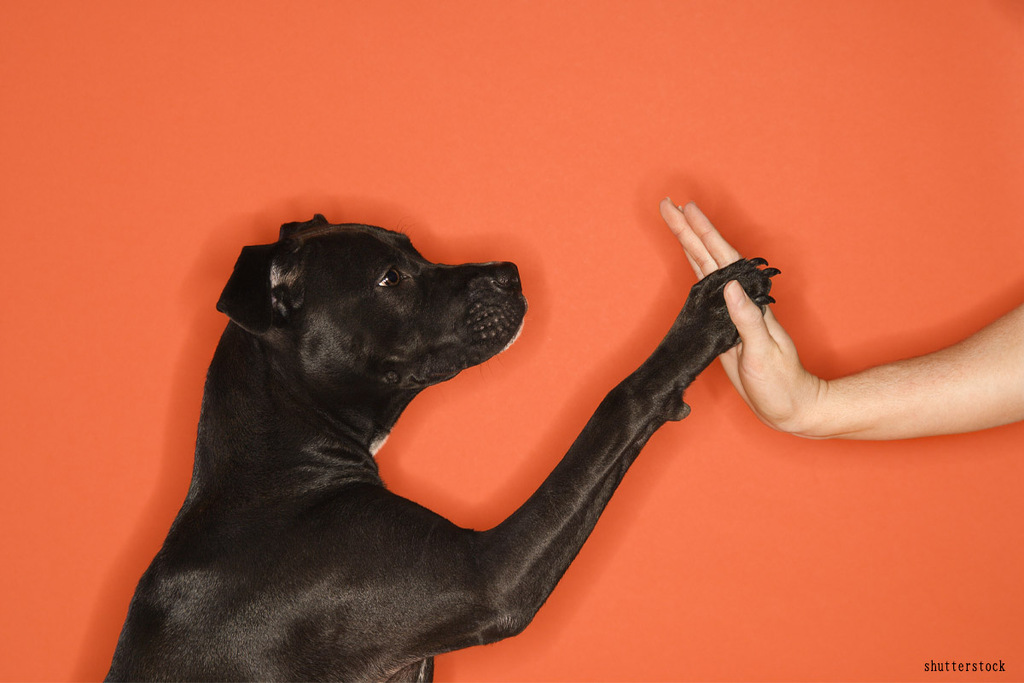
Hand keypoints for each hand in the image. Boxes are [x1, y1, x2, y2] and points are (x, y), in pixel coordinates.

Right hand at [659, 199, 824, 434]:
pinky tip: (688, 258)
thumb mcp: (764, 353)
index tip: (687, 211)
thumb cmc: (781, 383)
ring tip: (674, 220)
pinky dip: (693, 267)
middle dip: (688, 229)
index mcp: (749, 302)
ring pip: (704, 267)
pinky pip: (703, 288)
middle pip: (709, 256)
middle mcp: (739, 300)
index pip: (722, 260)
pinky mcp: (721, 325)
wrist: (790, 405)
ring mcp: (729, 311)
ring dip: (689, 242)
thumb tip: (730, 287)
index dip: (704, 235)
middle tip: (668, 204)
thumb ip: (747, 320)